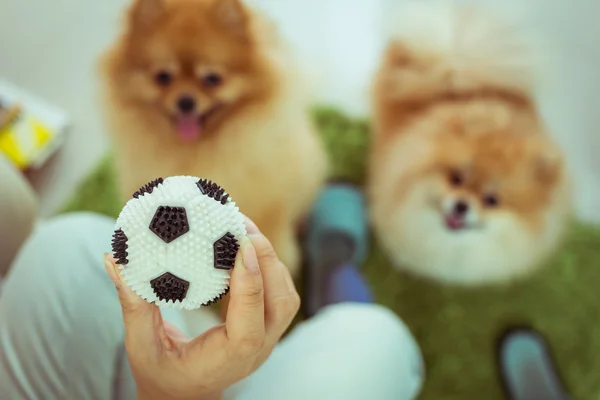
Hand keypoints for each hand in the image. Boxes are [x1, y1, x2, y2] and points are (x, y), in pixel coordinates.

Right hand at [104, 216, 299, 399]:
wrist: (185, 394)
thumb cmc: (161, 373)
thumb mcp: (140, 346)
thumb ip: (132, 305)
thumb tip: (113, 258)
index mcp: (225, 361)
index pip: (248, 329)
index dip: (250, 288)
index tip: (242, 249)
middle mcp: (254, 351)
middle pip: (280, 306)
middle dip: (267, 261)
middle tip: (243, 226)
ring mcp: (267, 340)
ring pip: (287, 298)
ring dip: (271, 260)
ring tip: (245, 228)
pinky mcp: (268, 327)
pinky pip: (280, 294)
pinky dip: (270, 266)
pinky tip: (247, 244)